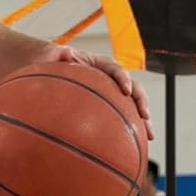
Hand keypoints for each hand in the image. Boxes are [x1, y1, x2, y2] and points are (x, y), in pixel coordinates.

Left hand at [40, 45, 154, 140]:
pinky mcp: (106, 103)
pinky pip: (120, 114)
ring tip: (149, 135)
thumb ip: (56, 54)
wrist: (45, 66)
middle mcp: (108, 76)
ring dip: (142, 119)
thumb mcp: (48, 55)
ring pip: (130, 104)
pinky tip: (134, 143)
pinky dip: (128, 128)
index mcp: (98, 63)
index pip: (115, 69)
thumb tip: (66, 52)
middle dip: (140, 101)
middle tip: (145, 116)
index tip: (126, 91)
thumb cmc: (47, 60)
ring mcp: (109, 90)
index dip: (123, 78)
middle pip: (131, 87)